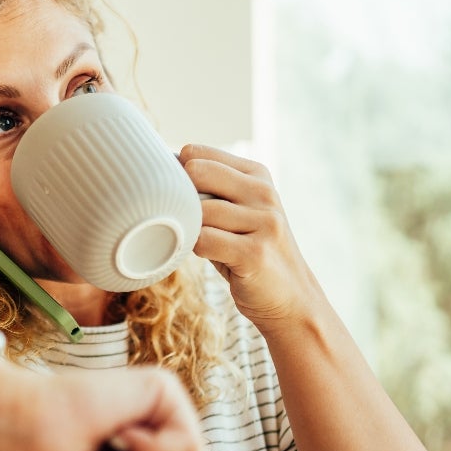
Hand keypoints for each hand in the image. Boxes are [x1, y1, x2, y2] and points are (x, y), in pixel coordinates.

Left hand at [179, 144, 323, 325]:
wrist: (290, 296)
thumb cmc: (247, 250)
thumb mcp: (236, 211)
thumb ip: (208, 190)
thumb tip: (160, 172)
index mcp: (256, 174)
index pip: (196, 153)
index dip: (176, 175)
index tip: (176, 196)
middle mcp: (264, 192)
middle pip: (196, 173)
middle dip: (181, 198)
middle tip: (187, 221)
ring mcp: (264, 221)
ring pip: (199, 211)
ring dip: (190, 230)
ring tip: (206, 243)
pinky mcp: (255, 252)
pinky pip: (205, 241)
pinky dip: (196, 250)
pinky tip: (210, 256)